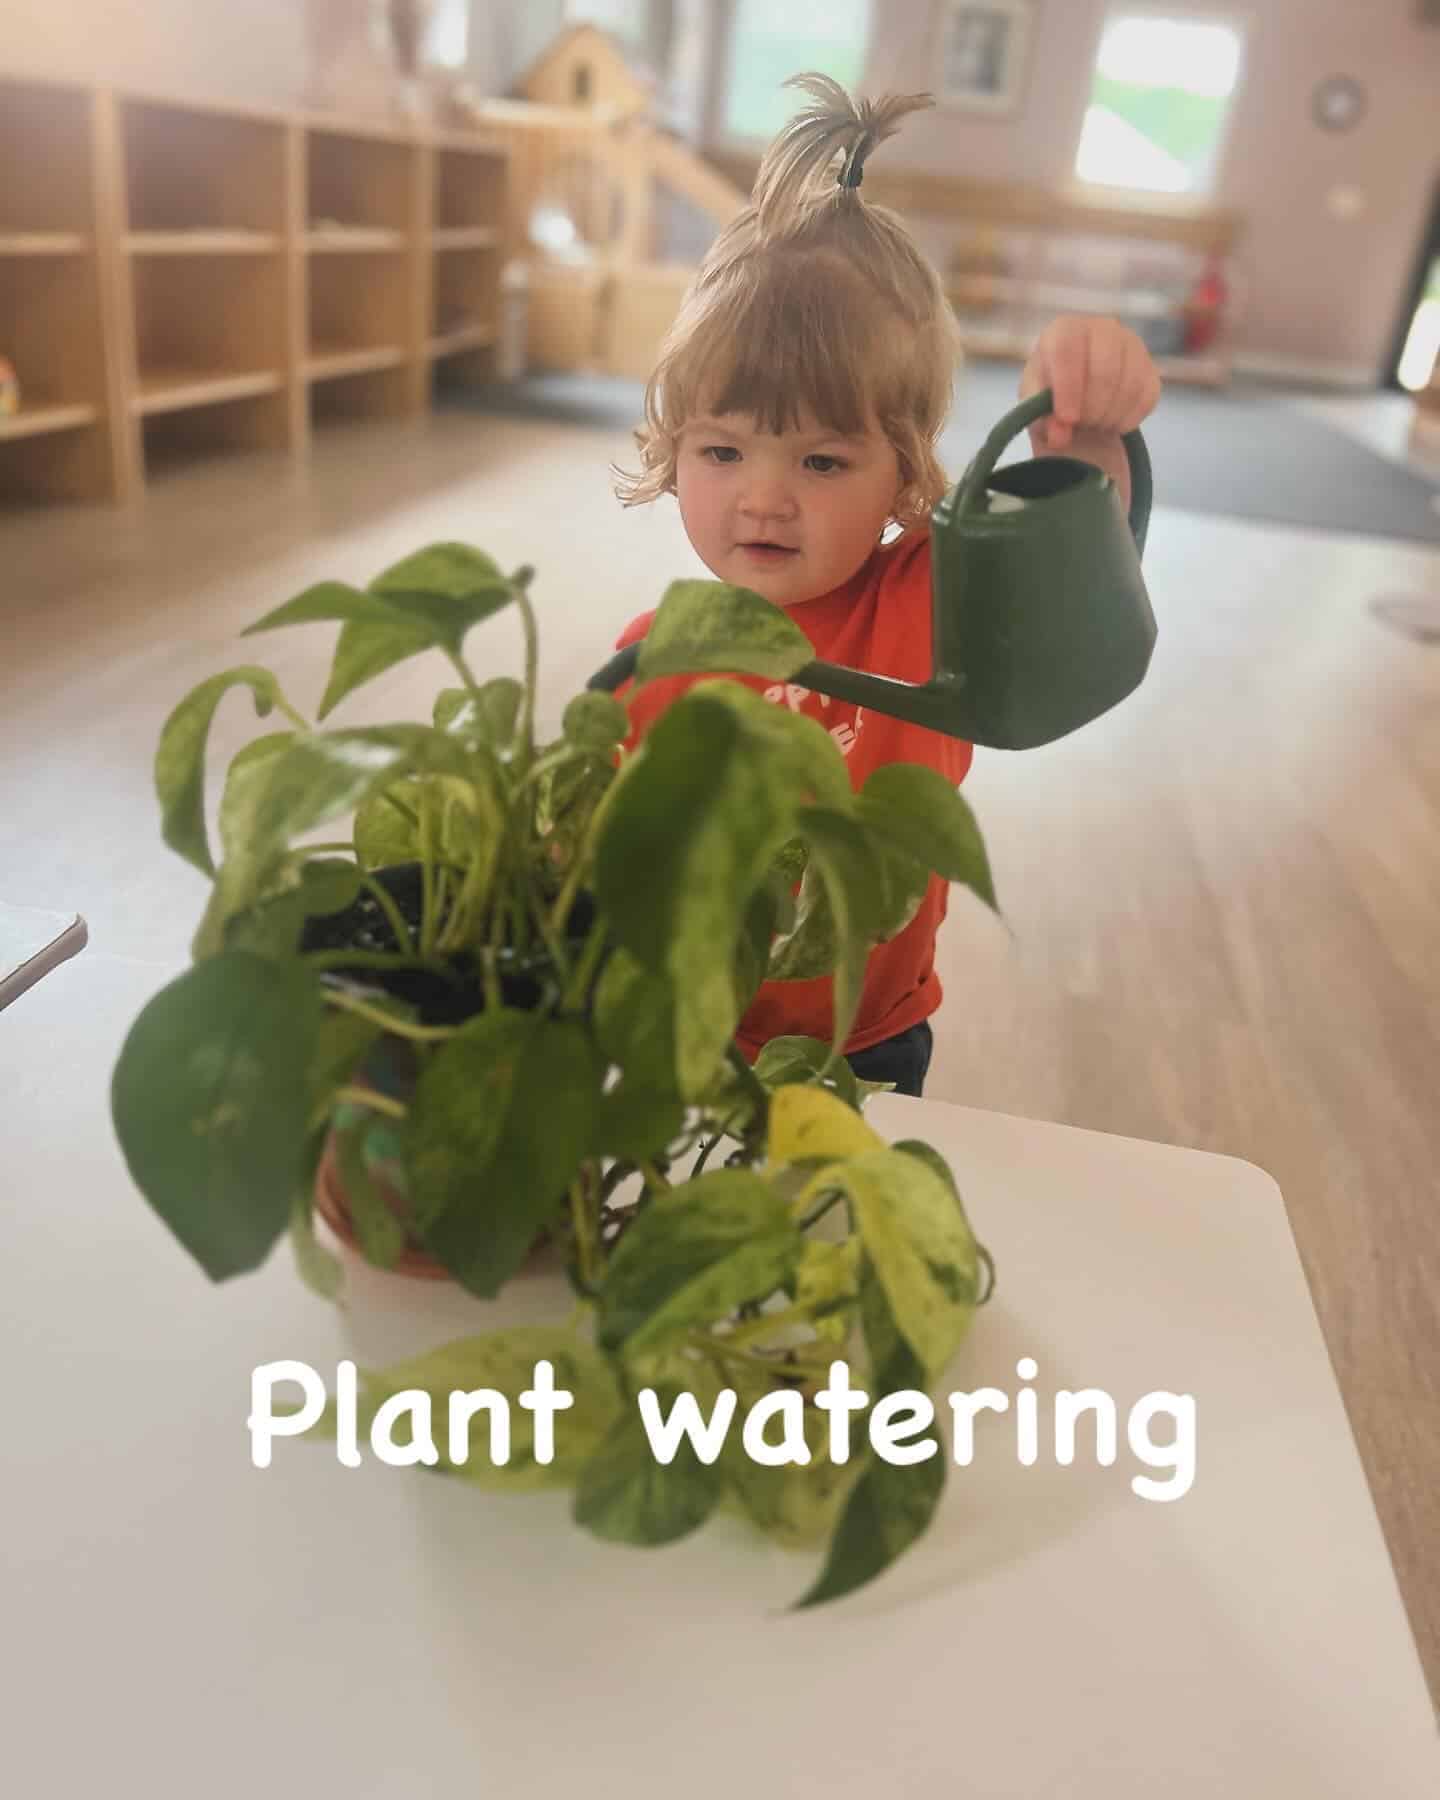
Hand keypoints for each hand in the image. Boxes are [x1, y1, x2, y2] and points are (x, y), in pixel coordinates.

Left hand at [1019, 315, 1161, 456]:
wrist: (1078, 403)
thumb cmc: (1050, 399)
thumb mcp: (1036, 411)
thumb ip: (1043, 422)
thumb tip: (1060, 436)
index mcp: (1065, 330)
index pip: (1068, 350)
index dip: (1068, 387)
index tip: (1067, 418)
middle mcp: (1102, 328)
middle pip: (1104, 371)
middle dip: (1091, 408)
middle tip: (1081, 424)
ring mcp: (1131, 345)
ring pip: (1129, 386)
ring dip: (1109, 416)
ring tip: (1093, 424)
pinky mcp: (1150, 368)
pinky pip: (1146, 398)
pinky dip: (1127, 419)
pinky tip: (1112, 424)